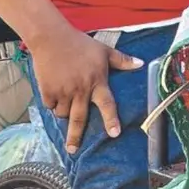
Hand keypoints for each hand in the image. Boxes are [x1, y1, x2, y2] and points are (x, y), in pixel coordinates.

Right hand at [28, 28, 143, 153]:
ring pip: (64, 113)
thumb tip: (141, 64)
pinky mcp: (48, 90)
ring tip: (66, 101)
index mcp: (97, 81)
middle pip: (79, 118)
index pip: (107, 104)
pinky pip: (50, 105)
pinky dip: (52, 104)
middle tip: (73, 150)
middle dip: (75, 136)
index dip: (111, 120)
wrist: (52, 38)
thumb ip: (122, 60)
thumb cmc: (80, 44)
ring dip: (65, 113)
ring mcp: (63, 91)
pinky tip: (54, 93)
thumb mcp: (104, 50)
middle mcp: (80, 89)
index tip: (114, 134)